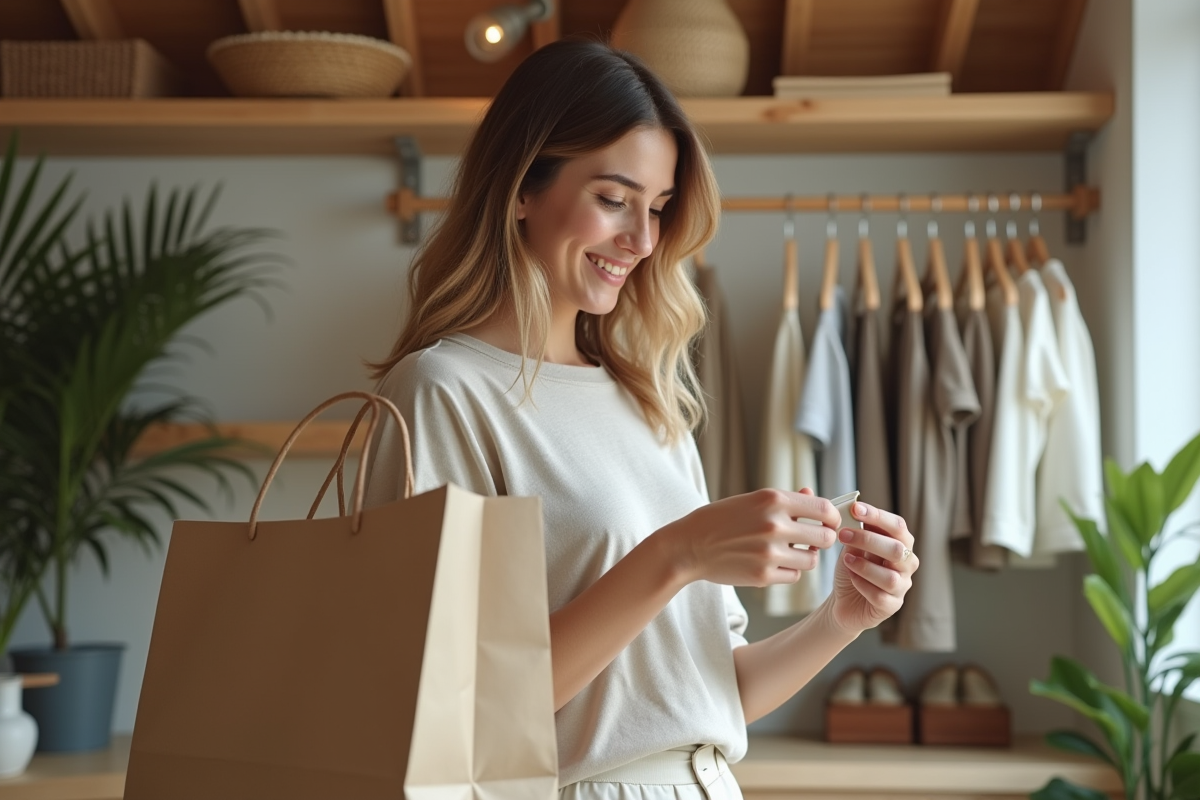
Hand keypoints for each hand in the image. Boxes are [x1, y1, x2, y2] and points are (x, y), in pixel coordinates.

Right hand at [661, 488, 842, 587]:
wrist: (690, 545)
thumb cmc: (721, 519)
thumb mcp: (751, 500)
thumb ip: (785, 500)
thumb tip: (811, 494)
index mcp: (773, 500)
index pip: (824, 509)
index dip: (832, 517)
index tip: (829, 522)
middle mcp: (774, 525)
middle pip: (825, 537)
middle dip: (822, 539)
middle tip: (813, 540)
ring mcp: (770, 552)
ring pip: (811, 560)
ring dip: (805, 557)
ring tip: (790, 551)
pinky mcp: (763, 575)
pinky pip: (794, 575)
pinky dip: (789, 570)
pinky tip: (774, 562)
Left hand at [823, 496, 918, 633]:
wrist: (842, 601)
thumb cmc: (852, 569)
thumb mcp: (852, 546)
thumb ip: (856, 530)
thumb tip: (853, 508)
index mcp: (901, 544)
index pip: (898, 526)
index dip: (878, 516)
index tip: (855, 508)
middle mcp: (907, 564)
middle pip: (898, 549)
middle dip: (868, 539)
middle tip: (843, 534)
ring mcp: (901, 587)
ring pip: (890, 577)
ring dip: (865, 566)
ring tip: (846, 560)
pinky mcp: (891, 607)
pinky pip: (880, 596)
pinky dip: (863, 585)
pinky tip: (852, 578)